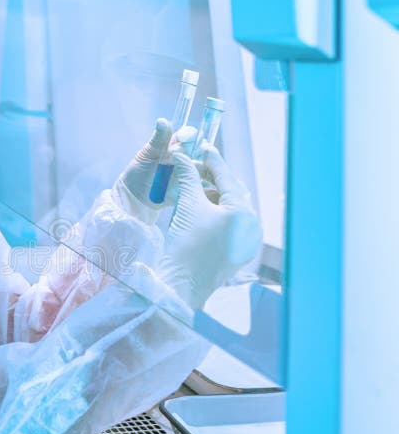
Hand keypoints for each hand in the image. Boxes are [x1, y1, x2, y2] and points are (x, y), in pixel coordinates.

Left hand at [114, 120, 197, 222]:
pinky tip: (209, 184)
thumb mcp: (147, 156)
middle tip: (201, 151)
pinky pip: (201, 186)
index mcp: (173, 147)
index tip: (184, 138)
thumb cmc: (137, 175)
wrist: (132, 200)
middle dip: (202, 151)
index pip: (187, 137)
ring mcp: (187, 174)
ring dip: (206, 167)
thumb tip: (162, 121)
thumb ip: (158, 139)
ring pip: (203, 168)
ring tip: (202, 169)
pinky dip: (205, 185)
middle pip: (199, 151)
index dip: (189, 135)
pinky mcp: (188, 189)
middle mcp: (183, 159)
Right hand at [157, 145, 261, 309]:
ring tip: (191, 189)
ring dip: (210, 196)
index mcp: (244, 213)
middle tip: (193, 167)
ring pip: (230, 209)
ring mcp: (247, 241)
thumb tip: (181, 154)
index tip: (201, 146)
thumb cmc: (185, 246)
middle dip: (211, 179)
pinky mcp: (238, 252)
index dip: (212, 160)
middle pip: (232, 192)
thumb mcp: (187, 205)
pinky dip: (213, 213)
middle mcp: (252, 226)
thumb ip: (187, 176)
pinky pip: (229, 224)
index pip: (227, 178)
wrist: (181, 286)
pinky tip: (197, 209)